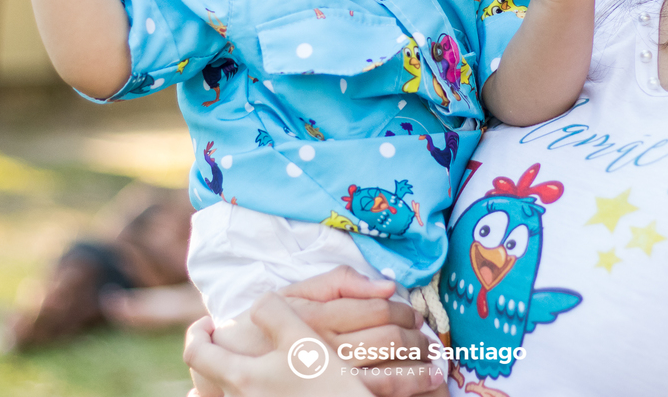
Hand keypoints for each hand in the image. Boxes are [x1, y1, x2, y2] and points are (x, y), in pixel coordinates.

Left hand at [185, 292, 374, 396]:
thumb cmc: (325, 388)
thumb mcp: (303, 339)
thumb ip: (275, 312)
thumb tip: (257, 304)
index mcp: (241, 377)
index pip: (197, 353)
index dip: (197, 333)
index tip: (207, 323)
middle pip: (210, 375)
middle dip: (218, 354)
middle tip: (228, 338)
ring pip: (231, 391)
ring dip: (238, 373)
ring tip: (259, 360)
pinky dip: (255, 389)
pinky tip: (282, 383)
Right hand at [208, 267, 444, 396]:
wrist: (232, 370)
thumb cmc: (265, 328)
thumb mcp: (292, 295)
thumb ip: (337, 283)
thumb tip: (386, 284)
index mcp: (318, 318)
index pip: (377, 308)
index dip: (403, 309)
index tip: (413, 312)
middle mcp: (327, 350)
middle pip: (389, 339)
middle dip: (418, 337)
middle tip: (427, 336)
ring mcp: (331, 381)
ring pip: (391, 374)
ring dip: (421, 366)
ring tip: (435, 361)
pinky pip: (380, 396)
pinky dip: (410, 390)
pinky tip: (425, 384)